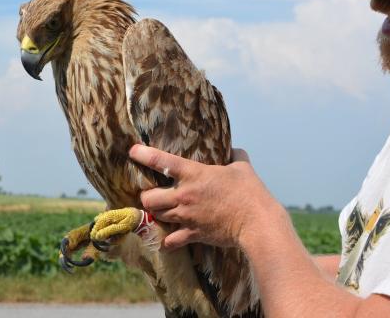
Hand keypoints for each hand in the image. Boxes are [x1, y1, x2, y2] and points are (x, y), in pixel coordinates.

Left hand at [129, 145, 275, 249]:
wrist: (257, 223)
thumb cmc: (250, 192)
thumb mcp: (242, 167)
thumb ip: (235, 156)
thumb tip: (234, 149)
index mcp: (194, 174)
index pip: (161, 161)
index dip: (143, 155)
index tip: (132, 151)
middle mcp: (184, 195)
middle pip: (148, 197)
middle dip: (146, 196)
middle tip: (153, 195)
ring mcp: (186, 216)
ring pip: (156, 216)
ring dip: (157, 213)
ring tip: (161, 211)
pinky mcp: (192, 233)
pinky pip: (170, 240)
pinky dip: (168, 240)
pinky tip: (169, 238)